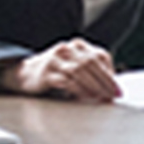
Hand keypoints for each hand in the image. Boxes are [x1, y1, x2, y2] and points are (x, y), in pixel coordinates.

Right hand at [0, 38, 120, 102]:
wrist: (26, 74)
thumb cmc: (56, 72)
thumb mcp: (75, 67)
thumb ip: (93, 73)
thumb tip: (113, 89)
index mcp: (78, 45)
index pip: (100, 57)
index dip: (111, 74)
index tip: (118, 91)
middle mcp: (67, 49)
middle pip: (91, 64)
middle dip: (104, 82)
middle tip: (112, 97)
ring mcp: (55, 60)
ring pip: (79, 71)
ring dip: (93, 87)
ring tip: (101, 98)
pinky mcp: (46, 73)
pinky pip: (66, 81)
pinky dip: (78, 90)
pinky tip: (85, 98)